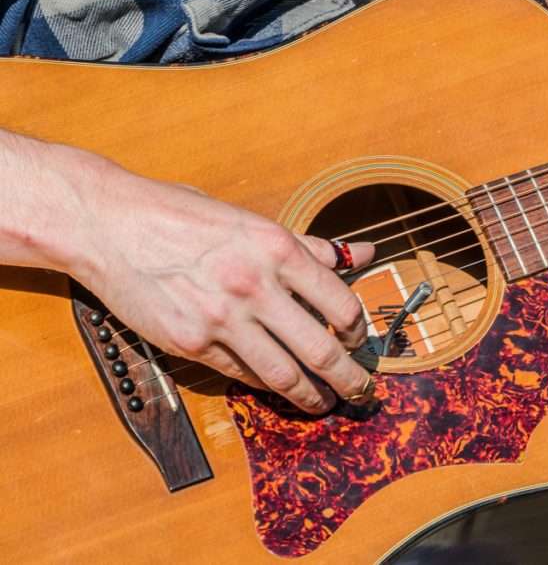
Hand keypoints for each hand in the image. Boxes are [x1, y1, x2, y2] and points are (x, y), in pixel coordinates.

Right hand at [71, 160, 375, 414]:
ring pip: (284, 374)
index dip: (356, 333)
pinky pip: (242, 375)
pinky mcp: (191, 343)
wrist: (110, 224)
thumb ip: (312, 245)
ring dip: (312, 396)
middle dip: (349, 379)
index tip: (356, 342)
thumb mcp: (254, 222)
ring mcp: (223, 318)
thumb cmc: (182, 217)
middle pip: (322, 349)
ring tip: (324, 402)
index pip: (341, 305)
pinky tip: (278, 389)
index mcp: (278, 249)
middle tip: (361, 390)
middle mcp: (256, 285)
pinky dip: (266, 386)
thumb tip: (363, 254)